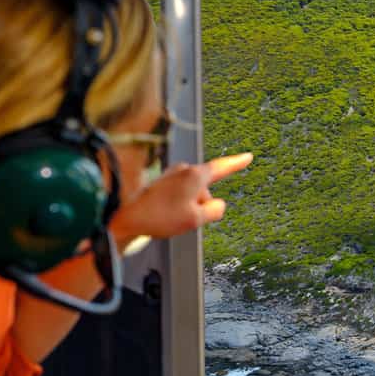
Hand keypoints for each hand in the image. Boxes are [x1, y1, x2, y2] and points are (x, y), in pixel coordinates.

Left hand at [112, 153, 252, 241]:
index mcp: (195, 175)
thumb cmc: (159, 216)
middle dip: (201, 205)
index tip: (248, 156)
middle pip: (205, 189)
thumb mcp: (195, 219)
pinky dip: (177, 206)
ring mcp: (171, 174)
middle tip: (184, 219)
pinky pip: (179, 195)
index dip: (237, 163)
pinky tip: (164, 216)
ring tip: (169, 218)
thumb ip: (214, 211)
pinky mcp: (161, 182)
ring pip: (192, 193)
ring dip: (188, 207)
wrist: (126, 216)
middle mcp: (184, 170)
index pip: (222, 167)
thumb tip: (218, 205)